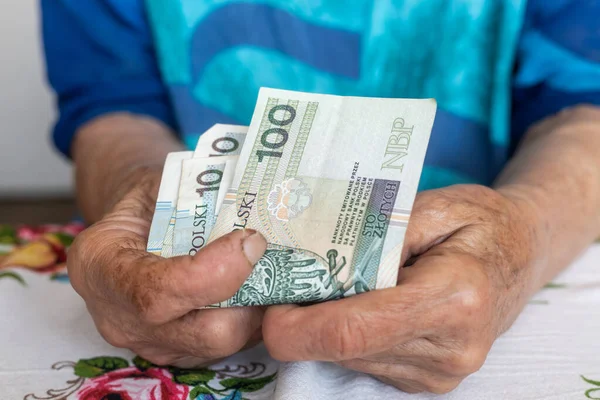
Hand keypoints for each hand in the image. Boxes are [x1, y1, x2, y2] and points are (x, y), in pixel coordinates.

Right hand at [68, 172, 267, 367]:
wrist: (132, 229)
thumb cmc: (146, 200)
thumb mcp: (159, 183)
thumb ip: (196, 195)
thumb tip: (254, 201)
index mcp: (101, 266)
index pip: (159, 292)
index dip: (217, 271)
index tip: (251, 239)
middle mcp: (120, 318)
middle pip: (206, 333)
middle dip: (250, 296)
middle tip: (267, 256)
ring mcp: (150, 343)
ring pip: (224, 345)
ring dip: (256, 308)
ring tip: (266, 268)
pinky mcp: (178, 352)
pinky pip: (227, 348)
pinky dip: (250, 318)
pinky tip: (254, 286)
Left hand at [262, 185, 541, 393]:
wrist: (522, 253)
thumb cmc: (480, 221)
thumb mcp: (432, 206)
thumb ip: (378, 233)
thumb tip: (319, 262)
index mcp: (454, 299)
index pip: (356, 330)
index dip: (301, 326)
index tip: (269, 308)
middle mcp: (450, 348)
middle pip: (344, 350)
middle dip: (303, 322)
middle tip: (287, 284)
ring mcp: (442, 372)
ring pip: (350, 359)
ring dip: (324, 328)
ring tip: (327, 287)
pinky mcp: (431, 379)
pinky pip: (366, 361)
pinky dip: (347, 335)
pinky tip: (357, 303)